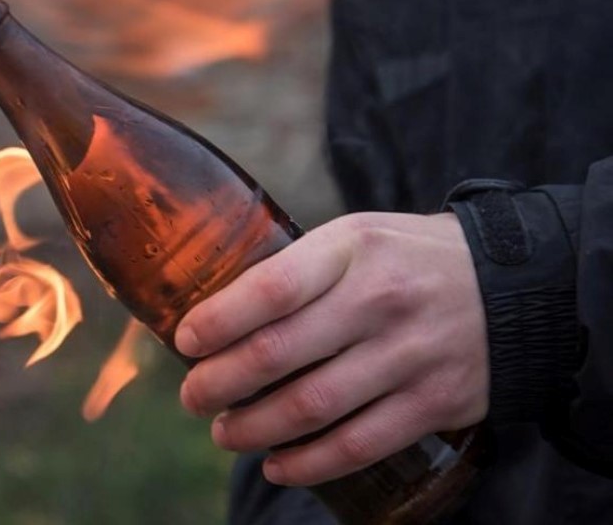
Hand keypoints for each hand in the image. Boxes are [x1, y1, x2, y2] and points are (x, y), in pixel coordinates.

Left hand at [175, 212, 488, 485]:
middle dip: (219, 383)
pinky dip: (309, 463)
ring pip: (311, 406)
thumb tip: (212, 315)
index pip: (270, 287)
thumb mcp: (355, 239)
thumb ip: (296, 270)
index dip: (217, 321)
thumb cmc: (407, 261)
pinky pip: (359, 444)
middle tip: (192, 397)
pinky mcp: (434, 401)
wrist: (520, 286)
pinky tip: (277, 466)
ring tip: (224, 432)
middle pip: (278, 353)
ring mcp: (410, 354)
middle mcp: (380, 300)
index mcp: (352, 248)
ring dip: (253, 428)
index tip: (185, 341)